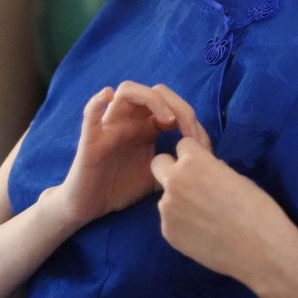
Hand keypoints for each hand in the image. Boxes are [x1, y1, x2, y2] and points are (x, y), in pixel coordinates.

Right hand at [51, 82, 210, 226]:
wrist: (90, 206)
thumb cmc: (121, 188)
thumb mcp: (158, 178)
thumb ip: (177, 168)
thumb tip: (208, 167)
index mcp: (146, 126)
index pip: (170, 105)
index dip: (188, 117)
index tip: (202, 143)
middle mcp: (130, 119)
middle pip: (153, 92)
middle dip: (175, 104)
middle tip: (188, 130)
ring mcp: (110, 125)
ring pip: (127, 92)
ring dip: (150, 99)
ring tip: (165, 120)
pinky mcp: (90, 138)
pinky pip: (90, 114)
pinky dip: (97, 102)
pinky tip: (107, 97)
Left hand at [150, 137, 294, 283]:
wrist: (260, 251)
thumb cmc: (257, 209)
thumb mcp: (235, 176)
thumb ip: (211, 169)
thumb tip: (204, 171)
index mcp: (193, 161)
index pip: (181, 145)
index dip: (194, 155)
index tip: (204, 168)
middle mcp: (173, 181)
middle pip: (158, 163)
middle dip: (172, 169)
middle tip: (191, 185)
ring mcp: (167, 208)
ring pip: (165, 196)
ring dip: (178, 201)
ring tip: (205, 219)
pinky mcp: (167, 232)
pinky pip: (170, 220)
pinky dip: (182, 224)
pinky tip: (203, 235)